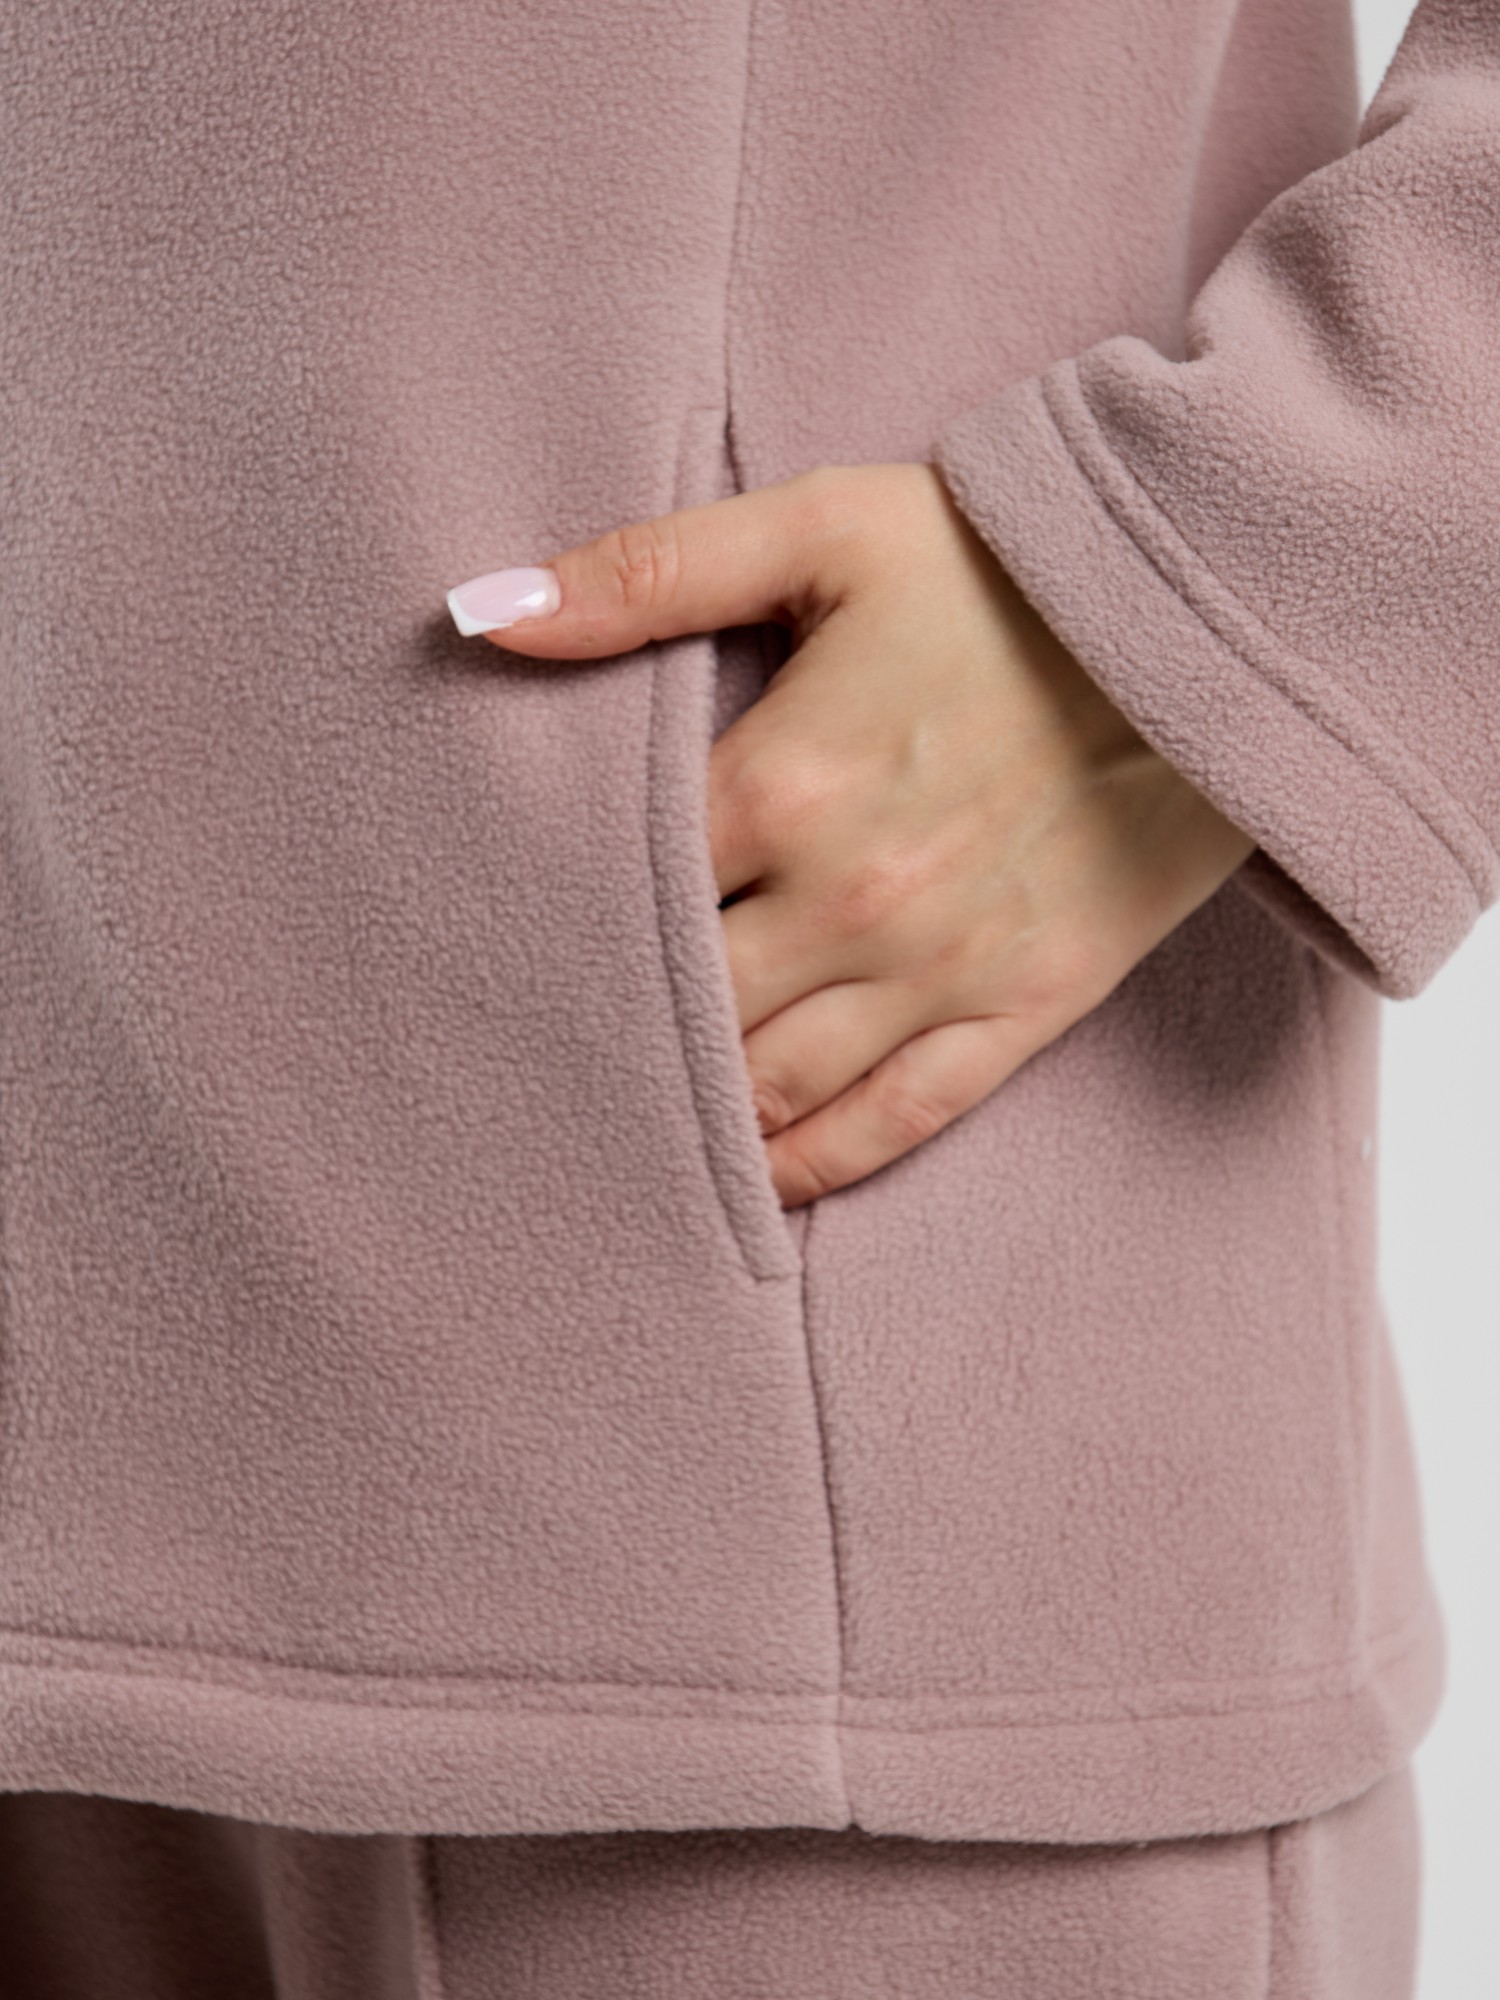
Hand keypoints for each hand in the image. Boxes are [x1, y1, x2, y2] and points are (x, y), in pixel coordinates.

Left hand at [447, 463, 1256, 1206]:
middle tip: (520, 1072)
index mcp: (784, 783)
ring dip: (689, 1121)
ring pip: (774, 1086)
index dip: (545, 930)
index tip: (488, 959)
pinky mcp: (1022, 1006)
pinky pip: (897, 1119)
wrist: (1210, 616)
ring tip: (611, 1145)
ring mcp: (939, 968)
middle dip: (600, 1040)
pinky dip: (814, 1163)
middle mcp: (849, 899)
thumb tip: (482, 611)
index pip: (620, 893)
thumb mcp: (823, 528)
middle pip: (683, 1009)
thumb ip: (649, 574)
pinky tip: (755, 1188)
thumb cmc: (1007, 567)